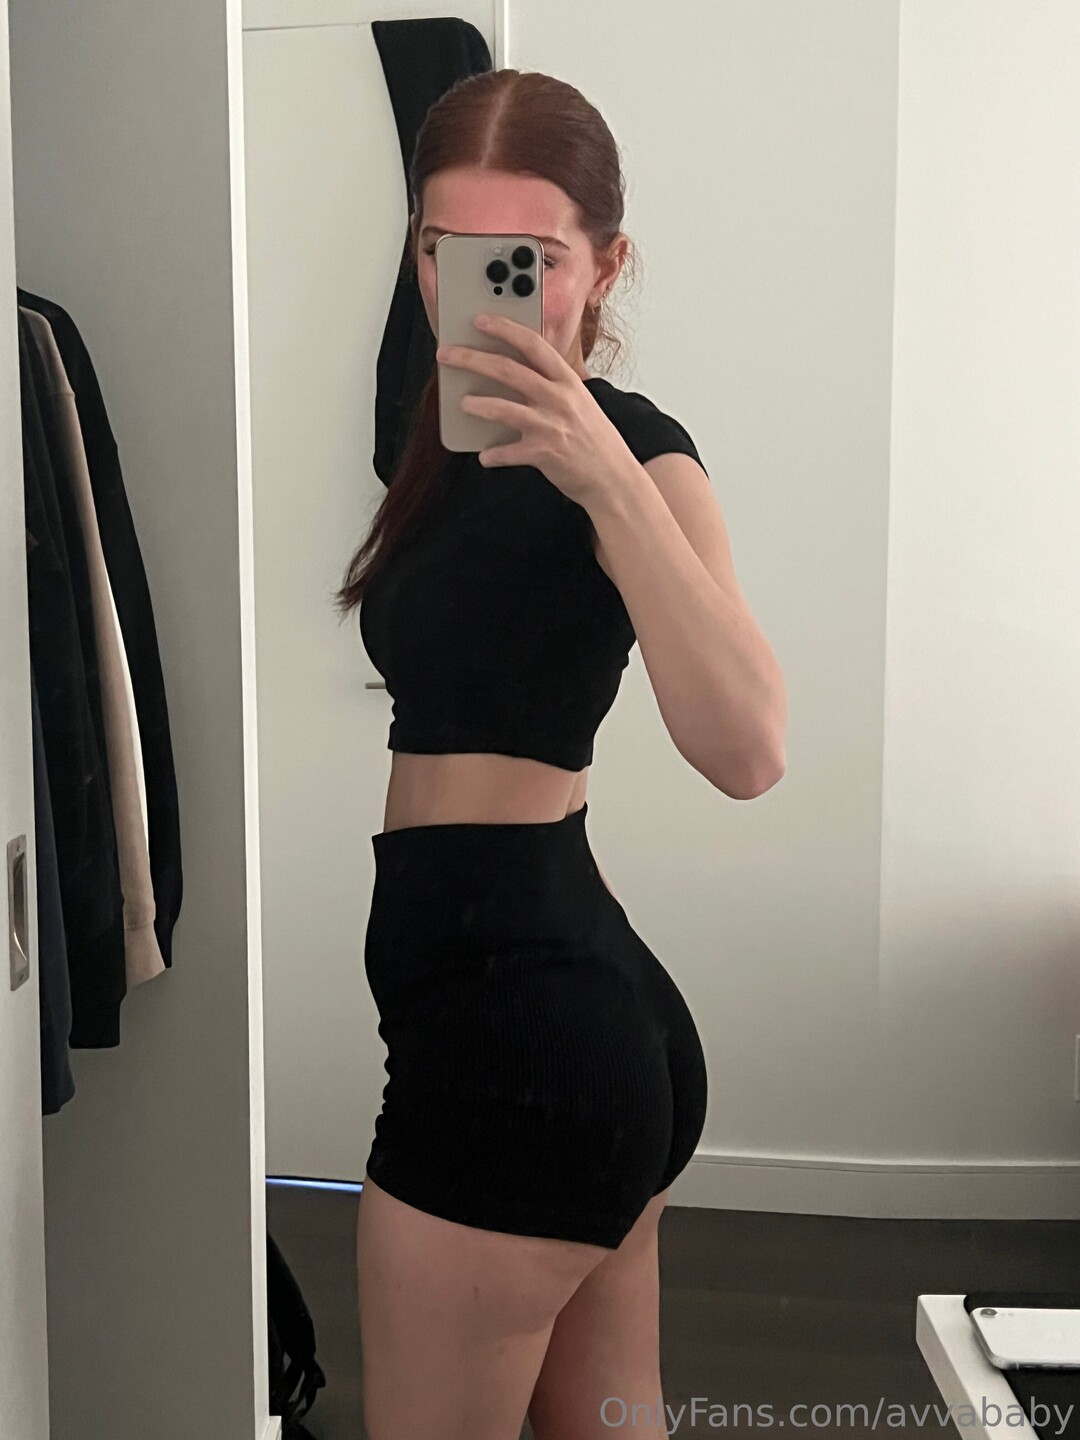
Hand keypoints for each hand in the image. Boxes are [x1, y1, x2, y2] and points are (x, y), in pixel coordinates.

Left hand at [434, 312, 629, 505]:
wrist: (613, 477)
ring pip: (502, 408)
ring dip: (477, 405)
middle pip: (508, 370)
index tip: (480, 320)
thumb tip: (510, 373)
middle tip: (447, 355)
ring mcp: (550, 426)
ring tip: (463, 403)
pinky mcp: (543, 454)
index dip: (504, 328)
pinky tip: (485, 455)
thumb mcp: (579, 402)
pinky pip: (506, 452)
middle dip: (472, 359)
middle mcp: (559, 399)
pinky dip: (492, 455)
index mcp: (568, 381)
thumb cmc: (593, 438)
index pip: (533, 344)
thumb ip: (551, 386)